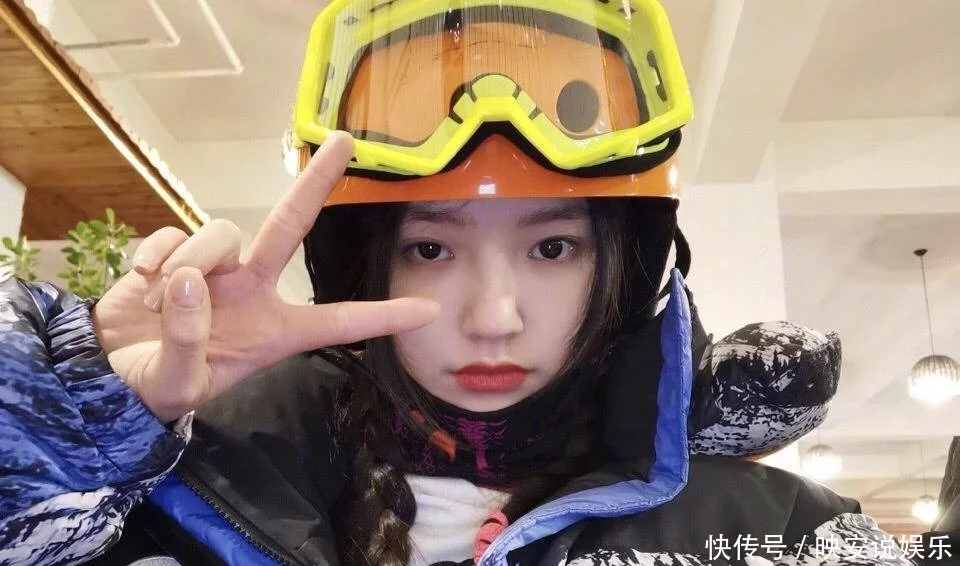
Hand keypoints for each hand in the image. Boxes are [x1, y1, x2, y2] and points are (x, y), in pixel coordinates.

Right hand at [92, 132, 437, 421]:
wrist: (107, 372)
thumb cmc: (155, 385)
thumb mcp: (176, 385)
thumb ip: (186, 341)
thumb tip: (186, 281)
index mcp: (272, 331)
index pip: (336, 322)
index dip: (381, 317)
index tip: (429, 311)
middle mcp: (253, 289)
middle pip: (290, 225)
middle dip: (316, 182)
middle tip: (346, 140)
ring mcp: (215, 267)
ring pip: (219, 232)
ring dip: (188, 261)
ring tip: (156, 301)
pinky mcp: (174, 251)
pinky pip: (171, 234)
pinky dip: (153, 256)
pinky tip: (139, 284)